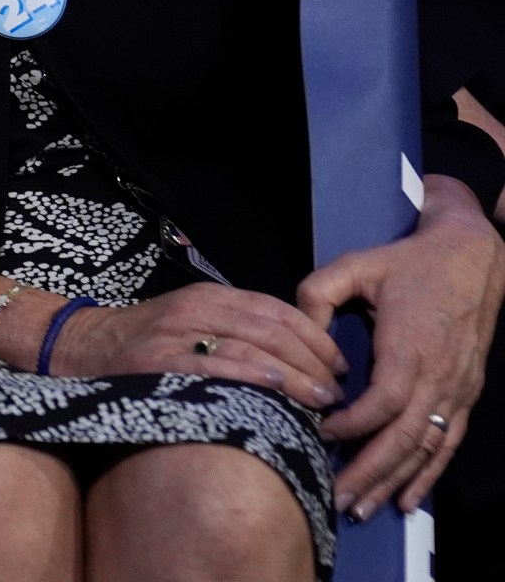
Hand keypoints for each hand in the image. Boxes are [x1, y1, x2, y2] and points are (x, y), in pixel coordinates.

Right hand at [50, 281, 345, 408]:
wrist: (74, 346)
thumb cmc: (139, 343)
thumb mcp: (187, 323)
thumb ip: (232, 331)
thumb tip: (294, 360)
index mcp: (208, 295)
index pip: (278, 309)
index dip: (317, 336)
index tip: (339, 365)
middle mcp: (196, 307)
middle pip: (274, 327)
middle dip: (315, 359)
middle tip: (338, 389)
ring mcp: (177, 333)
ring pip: (254, 345)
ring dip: (297, 374)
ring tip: (322, 400)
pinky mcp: (159, 360)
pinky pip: (216, 366)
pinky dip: (253, 377)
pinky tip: (278, 392)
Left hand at [300, 175, 504, 519]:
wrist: (471, 258)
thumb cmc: (409, 263)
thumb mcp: (356, 265)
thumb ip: (317, 292)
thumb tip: (295, 330)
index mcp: (411, 348)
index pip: (384, 402)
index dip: (353, 425)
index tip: (318, 433)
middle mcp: (440, 377)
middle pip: (405, 437)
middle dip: (369, 472)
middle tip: (334, 498)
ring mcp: (457, 390)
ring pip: (426, 447)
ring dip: (395, 481)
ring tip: (363, 508)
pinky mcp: (465, 395)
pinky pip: (448, 443)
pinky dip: (428, 474)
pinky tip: (409, 500)